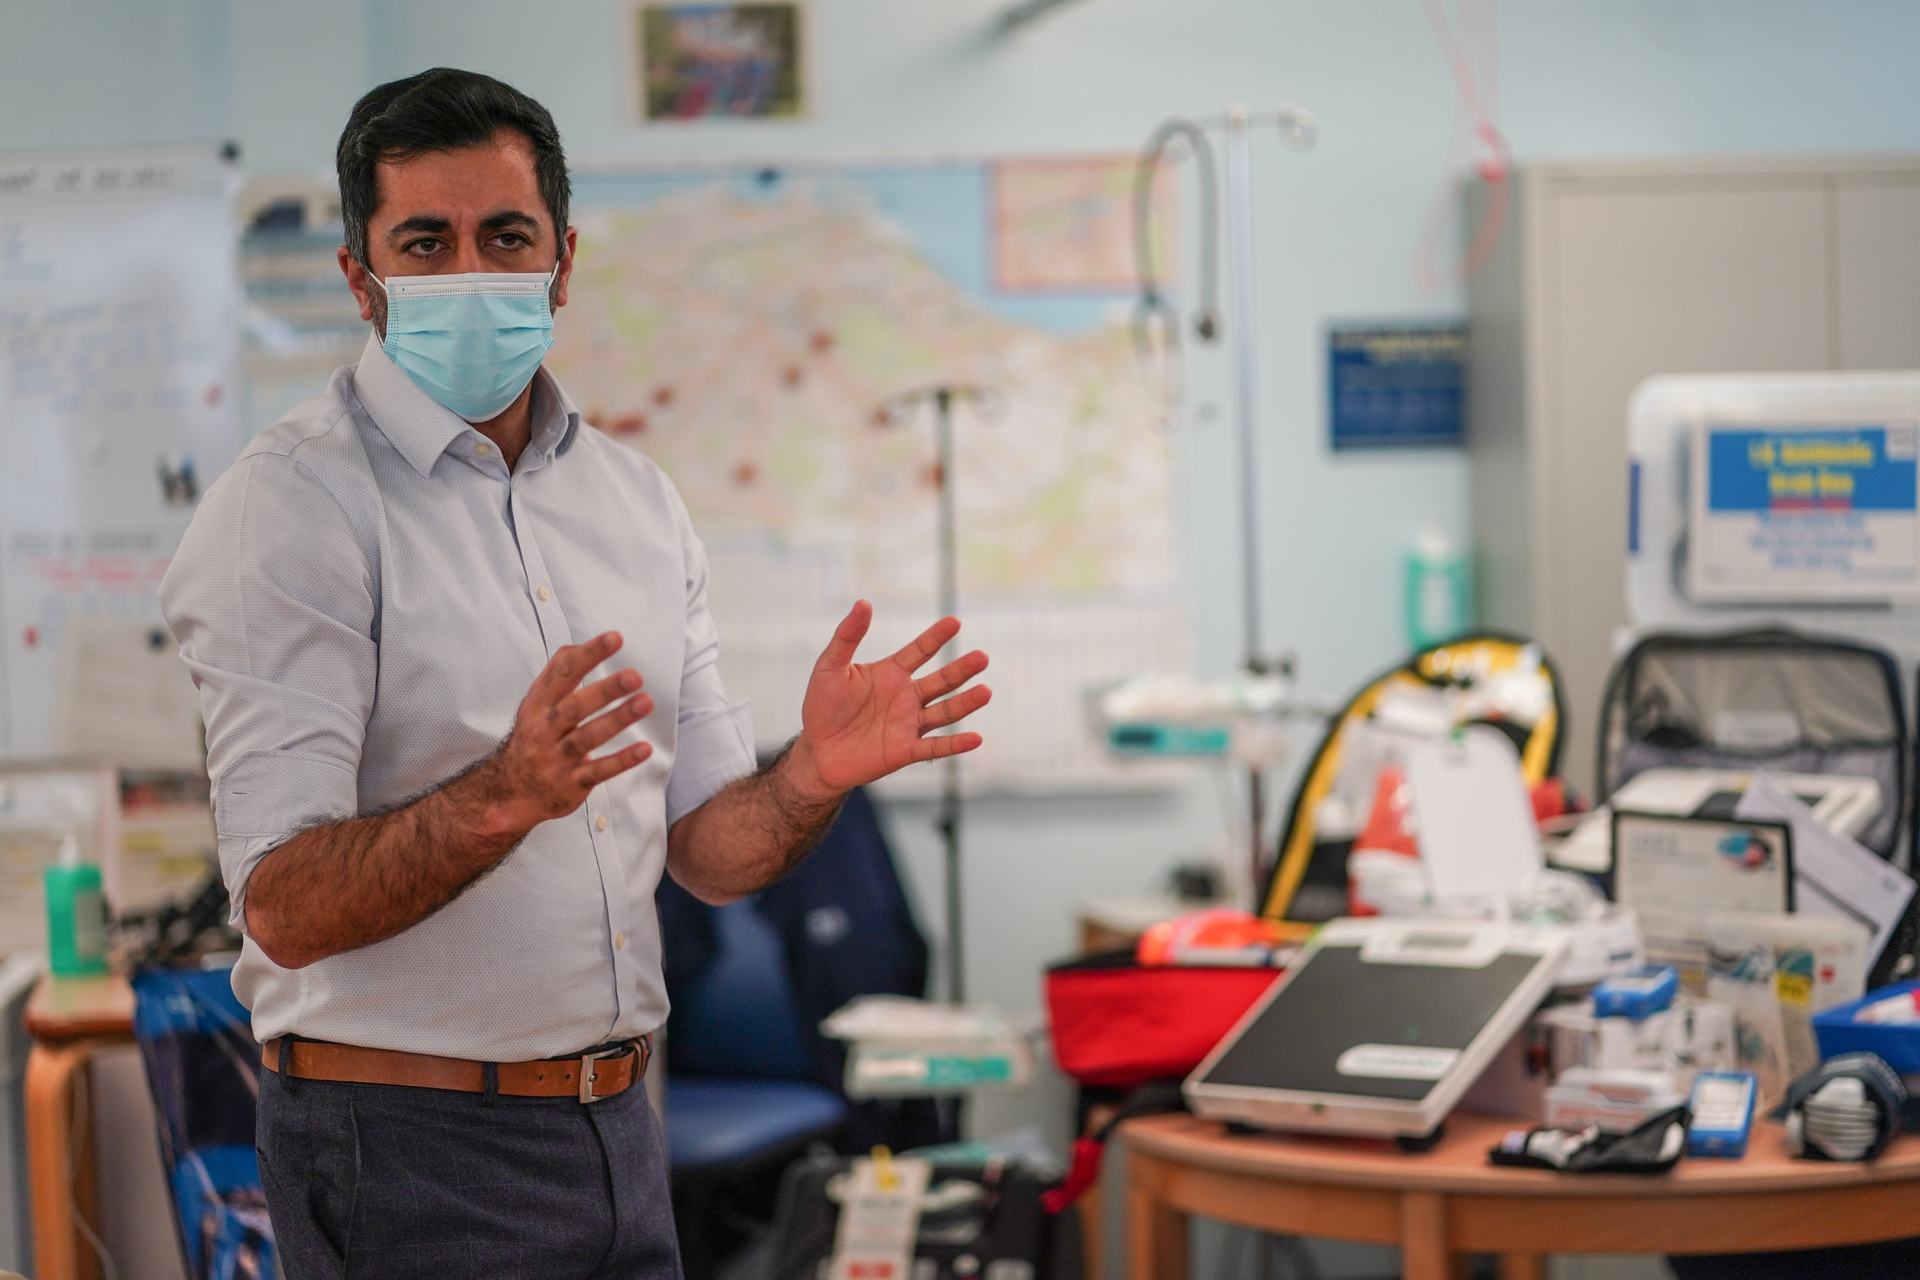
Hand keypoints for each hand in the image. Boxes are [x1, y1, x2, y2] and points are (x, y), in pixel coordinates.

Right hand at [484, 631, 654, 831]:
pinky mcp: (571, 784)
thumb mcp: (536, 704)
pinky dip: (621, 761)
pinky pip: (598, 771)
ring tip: (646, 702)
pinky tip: (644, 749)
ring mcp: (557, 758)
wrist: (510, 791)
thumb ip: (557, 675)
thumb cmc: (534, 737)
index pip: (563, 673)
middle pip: (575, 707)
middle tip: (635, 675)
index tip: (615, 638)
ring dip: (618, 720)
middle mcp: (544, 729)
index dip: (588, 654)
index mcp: (538, 705)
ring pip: (587, 737)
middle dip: (605, 690)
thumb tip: (580, 645)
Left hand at [788, 600, 990, 796]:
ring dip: (965, 703)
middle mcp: (906, 697)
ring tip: (986, 691)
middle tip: (982, 657)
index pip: (920, 651)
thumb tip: (863, 602)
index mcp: (891, 673)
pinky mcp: (905, 751)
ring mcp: (908, 724)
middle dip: (961, 669)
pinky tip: (976, 739)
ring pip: (944, 712)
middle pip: (941, 681)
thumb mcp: (830, 667)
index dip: (936, 637)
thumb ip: (847, 636)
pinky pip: (935, 748)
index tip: (954, 622)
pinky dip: (956, 745)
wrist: (816, 751)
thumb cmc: (822, 706)